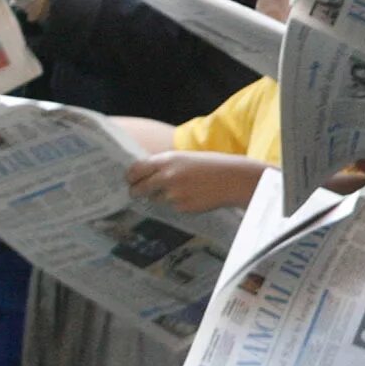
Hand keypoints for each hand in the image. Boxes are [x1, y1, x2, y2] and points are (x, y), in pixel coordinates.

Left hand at [124, 150, 264, 214]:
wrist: (234, 179)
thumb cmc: (211, 166)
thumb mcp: (186, 158)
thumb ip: (165, 165)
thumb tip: (145, 174)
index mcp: (167, 160)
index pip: (136, 170)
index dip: (130, 176)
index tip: (130, 179)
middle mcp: (167, 177)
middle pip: (139, 188)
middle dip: (136, 191)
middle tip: (136, 192)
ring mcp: (174, 194)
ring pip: (156, 199)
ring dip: (161, 197)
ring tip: (181, 190)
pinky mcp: (182, 207)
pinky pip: (172, 207)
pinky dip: (178, 204)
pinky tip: (193, 196)